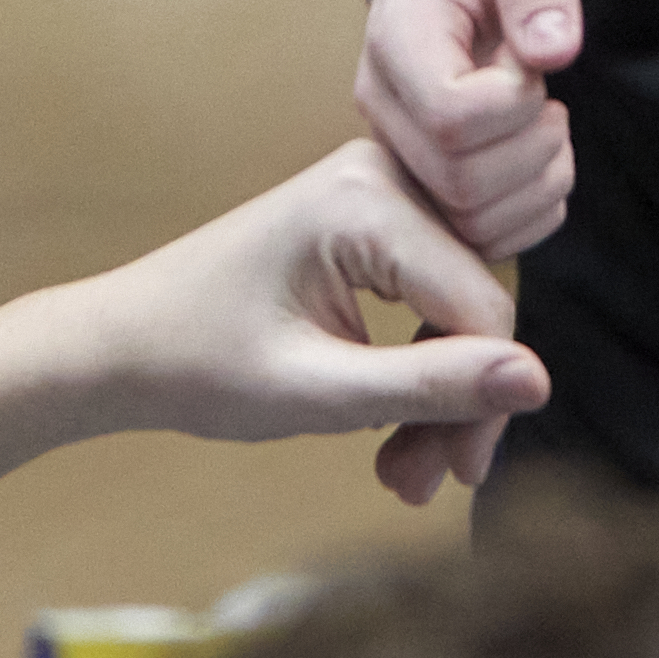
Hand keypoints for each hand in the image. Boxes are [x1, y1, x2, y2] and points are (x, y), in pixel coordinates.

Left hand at [70, 138, 547, 502]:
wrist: (121, 343)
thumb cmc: (196, 362)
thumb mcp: (315, 392)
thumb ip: (428, 388)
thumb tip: (537, 384)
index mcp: (367, 199)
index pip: (480, 303)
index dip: (484, 399)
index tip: (460, 476)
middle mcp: (385, 174)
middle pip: (474, 300)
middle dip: (458, 401)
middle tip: (426, 483)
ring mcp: (380, 191)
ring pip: (459, 304)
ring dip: (440, 394)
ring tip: (403, 474)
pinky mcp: (374, 219)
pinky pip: (432, 293)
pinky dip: (419, 365)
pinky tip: (395, 428)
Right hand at [357, 0, 581, 258]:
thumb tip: (554, 49)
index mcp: (397, 41)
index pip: (451, 116)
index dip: (515, 104)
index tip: (535, 60)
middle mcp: (382, 106)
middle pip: (457, 181)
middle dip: (531, 150)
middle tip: (553, 101)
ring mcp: (398, 148)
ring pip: (465, 222)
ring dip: (535, 187)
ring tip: (551, 126)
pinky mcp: (424, 178)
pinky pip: (476, 237)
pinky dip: (528, 217)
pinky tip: (543, 162)